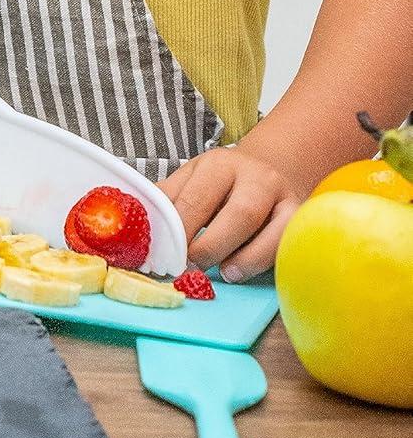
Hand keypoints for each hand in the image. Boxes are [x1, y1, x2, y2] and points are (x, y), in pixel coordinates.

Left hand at [160, 146, 301, 281]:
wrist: (270, 168)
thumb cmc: (221, 182)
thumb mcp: (191, 179)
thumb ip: (168, 198)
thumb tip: (137, 221)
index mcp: (218, 164)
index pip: (195, 199)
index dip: (179, 230)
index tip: (164, 255)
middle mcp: (255, 177)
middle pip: (237, 214)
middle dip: (211, 245)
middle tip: (191, 266)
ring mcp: (283, 197)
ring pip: (269, 230)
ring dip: (242, 258)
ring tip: (222, 273)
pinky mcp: (301, 217)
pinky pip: (287, 244)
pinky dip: (264, 262)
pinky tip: (242, 271)